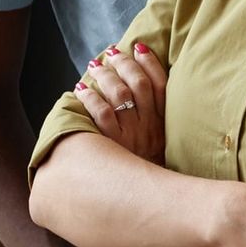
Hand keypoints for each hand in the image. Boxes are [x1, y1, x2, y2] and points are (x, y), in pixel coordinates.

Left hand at [76, 44, 166, 164]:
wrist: (142, 199)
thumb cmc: (147, 168)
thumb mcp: (160, 144)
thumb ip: (154, 119)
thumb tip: (140, 87)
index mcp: (164, 123)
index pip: (161, 85)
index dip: (151, 63)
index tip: (139, 47)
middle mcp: (149, 127)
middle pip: (139, 85)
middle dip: (125, 64)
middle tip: (113, 52)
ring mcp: (130, 135)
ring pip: (119, 95)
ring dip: (106, 76)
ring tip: (95, 65)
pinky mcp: (110, 145)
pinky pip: (101, 114)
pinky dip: (90, 97)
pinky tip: (81, 89)